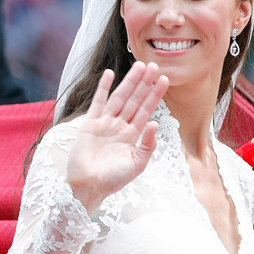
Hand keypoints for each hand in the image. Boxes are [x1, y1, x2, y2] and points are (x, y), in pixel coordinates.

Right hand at [66, 61, 168, 214]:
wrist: (88, 187)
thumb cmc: (113, 180)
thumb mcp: (137, 164)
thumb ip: (148, 144)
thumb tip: (155, 123)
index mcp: (132, 135)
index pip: (146, 110)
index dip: (155, 95)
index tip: (165, 80)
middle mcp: (120, 126)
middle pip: (135, 99)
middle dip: (145, 83)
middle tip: (155, 65)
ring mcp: (105, 123)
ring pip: (120, 97)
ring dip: (130, 81)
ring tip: (140, 66)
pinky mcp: (90, 124)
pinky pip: (98, 102)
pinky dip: (103, 88)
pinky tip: (110, 74)